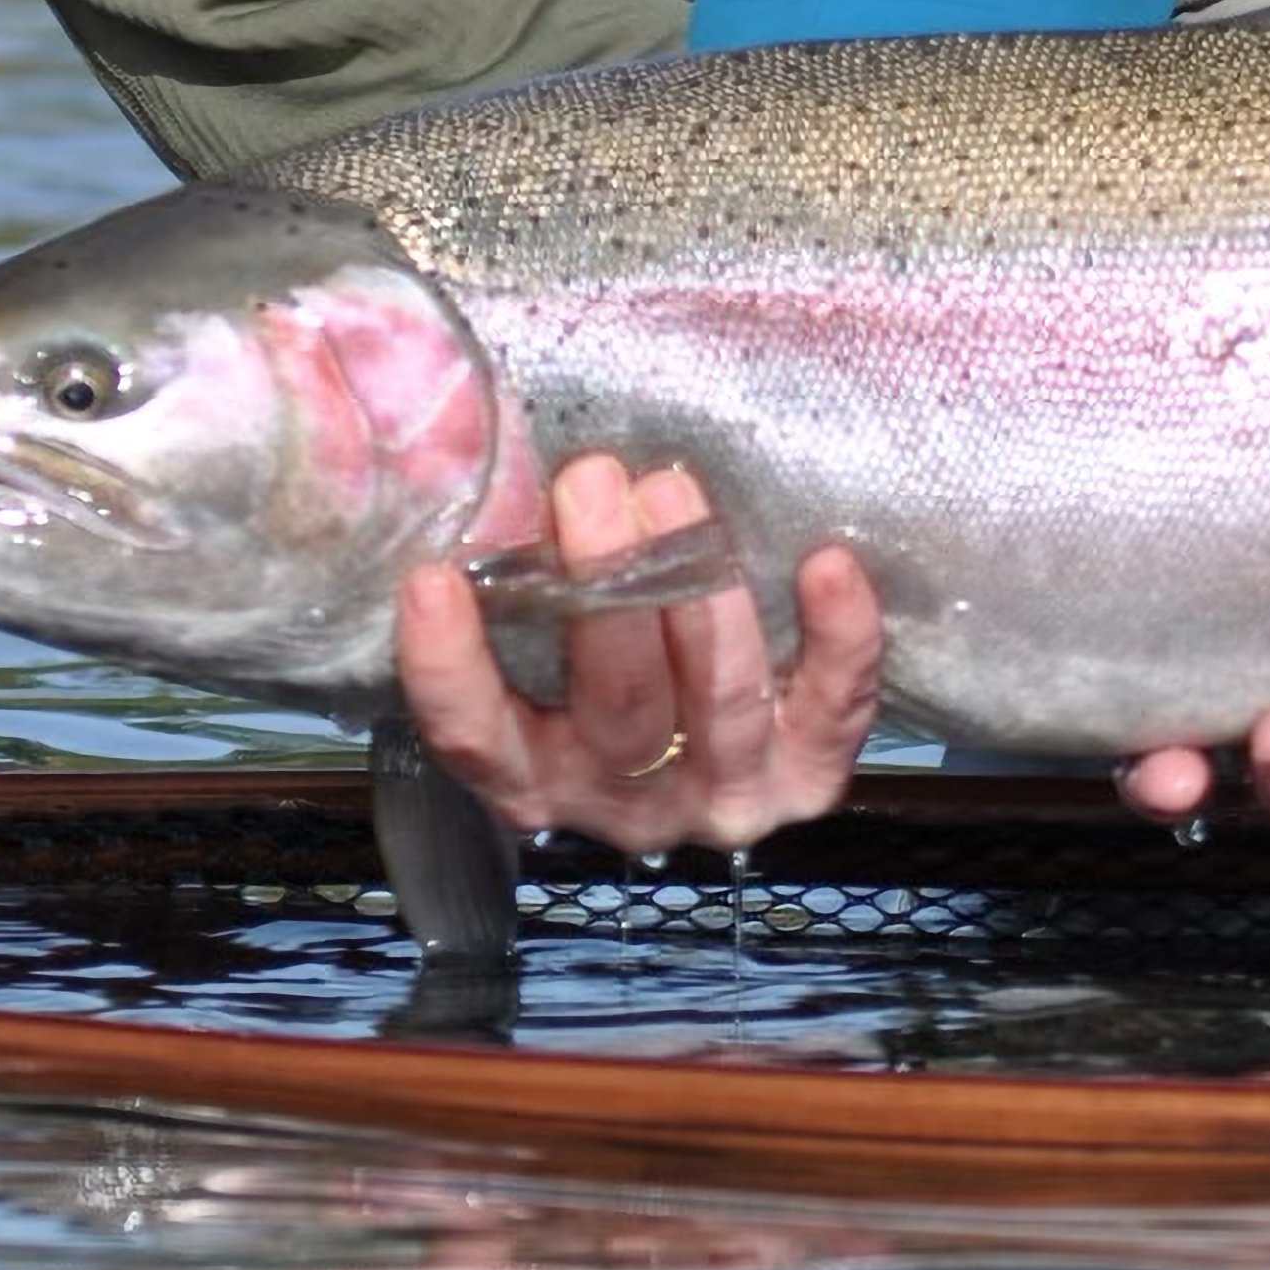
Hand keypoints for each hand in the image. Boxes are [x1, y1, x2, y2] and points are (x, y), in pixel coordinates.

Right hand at [391, 452, 881, 852]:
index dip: (448, 668)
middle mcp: (627, 798)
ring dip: (702, 597)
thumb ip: (507, 575)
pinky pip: (834, 709)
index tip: (430, 579)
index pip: (477, 737)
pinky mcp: (809, 775)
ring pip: (719, 706)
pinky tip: (827, 564)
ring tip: (673, 492)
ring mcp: (724, 792)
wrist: (719, 753)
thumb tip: (477, 471)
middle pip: (617, 708)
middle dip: (607, 590)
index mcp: (537, 774)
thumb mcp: (539, 639)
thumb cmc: (606, 658)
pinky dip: (839, 639)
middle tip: (589, 481)